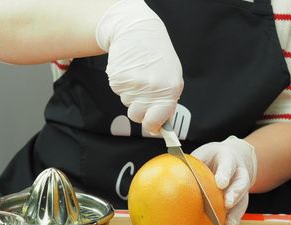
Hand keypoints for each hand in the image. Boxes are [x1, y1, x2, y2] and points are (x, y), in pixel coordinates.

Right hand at [96, 0, 183, 132]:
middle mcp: (152, 89)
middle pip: (137, 116)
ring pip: (127, 104)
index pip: (156, 121)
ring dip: (131, 94)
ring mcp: (134, 84)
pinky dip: (123, 85)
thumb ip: (167, 101)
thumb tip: (161, 124)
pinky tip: (130, 71)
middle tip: (143, 93)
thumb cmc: (157, 55)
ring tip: (138, 75)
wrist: (137, 31)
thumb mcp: (171, 77)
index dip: (152, 126)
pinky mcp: (118, 79)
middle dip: (139, 109)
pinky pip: (118, 92)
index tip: (152, 126)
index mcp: (170, 90)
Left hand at [191, 136, 257, 224]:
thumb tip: (170, 172)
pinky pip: (240, 209)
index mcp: (228, 158)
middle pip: (241, 183)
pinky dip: (234, 218)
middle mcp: (239, 172)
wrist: (235, 157)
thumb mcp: (203, 154)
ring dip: (236, 211)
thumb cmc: (213, 157)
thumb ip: (192, 163)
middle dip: (235, 193)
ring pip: (243, 198)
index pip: (228, 165)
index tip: (220, 183)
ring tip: (228, 223)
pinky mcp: (242, 197)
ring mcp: (242, 186)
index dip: (225, 174)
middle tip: (227, 203)